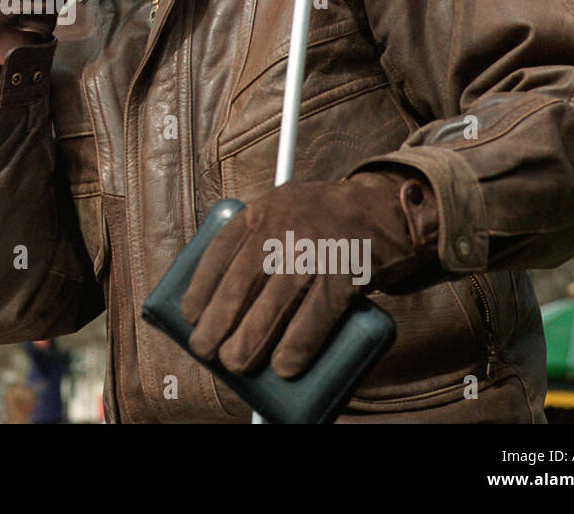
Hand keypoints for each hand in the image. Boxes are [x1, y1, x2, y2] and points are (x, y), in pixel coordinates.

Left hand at [179, 171, 438, 378]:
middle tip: (205, 349)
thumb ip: (259, 246)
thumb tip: (230, 313)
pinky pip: (316, 314)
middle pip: (242, 279)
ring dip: (250, 338)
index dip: (201, 286)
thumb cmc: (324, 224)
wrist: (385, 207)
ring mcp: (314, 248)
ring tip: (234, 363)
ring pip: (275, 301)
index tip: (189, 315)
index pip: (220, 249)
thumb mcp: (283, 215)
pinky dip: (298, 344)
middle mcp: (283, 224)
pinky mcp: (344, 271)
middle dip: (219, 320)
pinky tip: (284, 366)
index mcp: (262, 210)